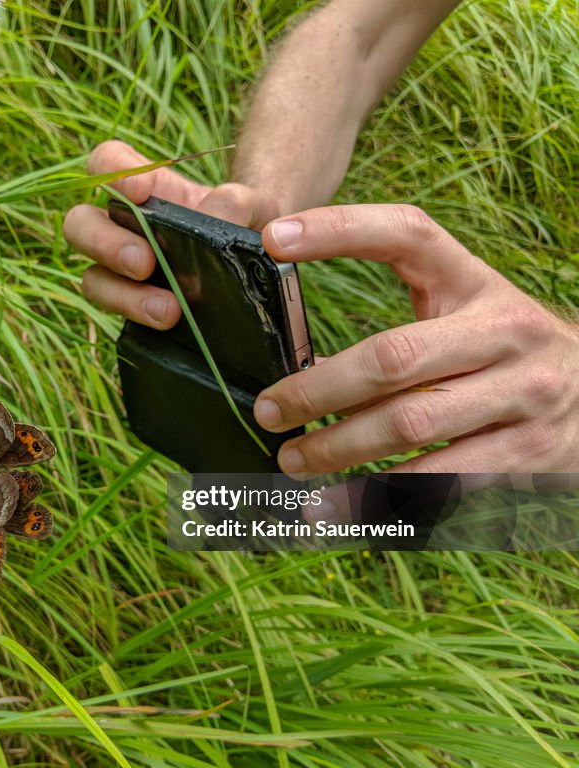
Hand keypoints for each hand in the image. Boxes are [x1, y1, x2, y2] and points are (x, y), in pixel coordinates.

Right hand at [64, 140, 278, 328]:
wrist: (255, 271)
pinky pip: (115, 313)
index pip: (107, 163)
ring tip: (167, 309)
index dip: (113, 172)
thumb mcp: (255, 207)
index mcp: (145, 190)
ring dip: (121, 293)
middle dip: (105, 242)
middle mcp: (122, 227)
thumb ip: (242, 203)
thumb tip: (219, 218)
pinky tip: (169, 323)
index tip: (141, 192)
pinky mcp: (131, 308)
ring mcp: (121, 272)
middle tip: (144, 262)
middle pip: (79, 224)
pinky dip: (137, 316)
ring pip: (91, 277)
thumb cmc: (245, 225)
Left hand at [254, 204, 578, 475]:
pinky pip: (440, 482)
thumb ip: (398, 327)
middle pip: (392, 358)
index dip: (339, 229)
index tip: (272, 237)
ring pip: (409, 425)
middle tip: (268, 411)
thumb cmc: (500, 354)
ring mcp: (523, 394)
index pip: (406, 235)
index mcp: (474, 284)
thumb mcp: (464, 317)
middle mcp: (504, 331)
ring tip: (290, 463)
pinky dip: (377, 498)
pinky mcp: (529, 454)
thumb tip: (296, 364)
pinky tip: (335, 509)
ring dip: (338, 450)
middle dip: (317, 389)